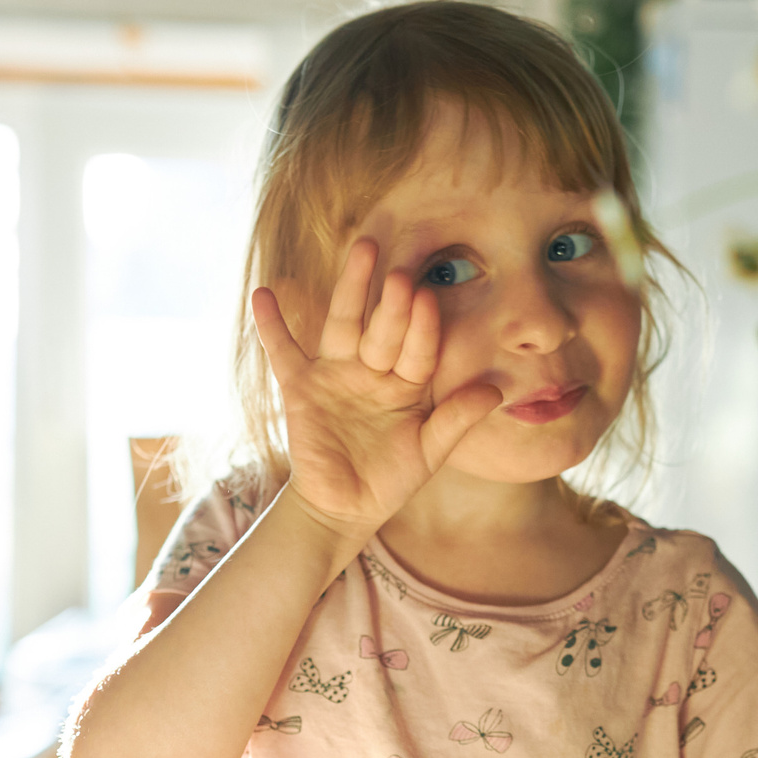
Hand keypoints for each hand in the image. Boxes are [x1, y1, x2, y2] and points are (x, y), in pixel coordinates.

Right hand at [249, 240, 504, 539]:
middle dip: (391, 301)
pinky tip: (263, 294)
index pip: (418, 350)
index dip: (423, 328)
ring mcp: (336, 373)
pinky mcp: (300, 387)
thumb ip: (457, 419)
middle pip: (383, 328)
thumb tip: (495, 390)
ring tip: (362, 249)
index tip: (429, 298)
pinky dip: (272, 326)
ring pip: (344, 324)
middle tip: (401, 270)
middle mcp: (373, 369)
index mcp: (408, 382)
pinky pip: (284, 351)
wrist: (345, 509)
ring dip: (351, 287)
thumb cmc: (391, 479)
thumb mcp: (428, 452)